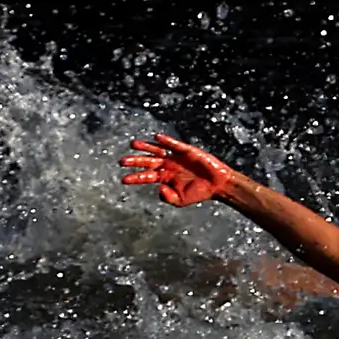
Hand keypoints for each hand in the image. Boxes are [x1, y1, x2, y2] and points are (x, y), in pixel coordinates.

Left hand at [119, 134, 237, 208]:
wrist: (217, 185)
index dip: (135, 177)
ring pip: (157, 151)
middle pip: (148, 162)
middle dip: (135, 161)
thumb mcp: (181, 200)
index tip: (123, 180)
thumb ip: (168, 197)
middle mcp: (168, 166)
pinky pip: (174, 144)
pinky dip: (166, 141)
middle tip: (122, 162)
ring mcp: (176, 157)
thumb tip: (158, 189)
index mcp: (165, 178)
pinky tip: (157, 137)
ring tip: (133, 145)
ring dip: (145, 147)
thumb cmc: (199, 193)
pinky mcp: (186, 150)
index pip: (147, 176)